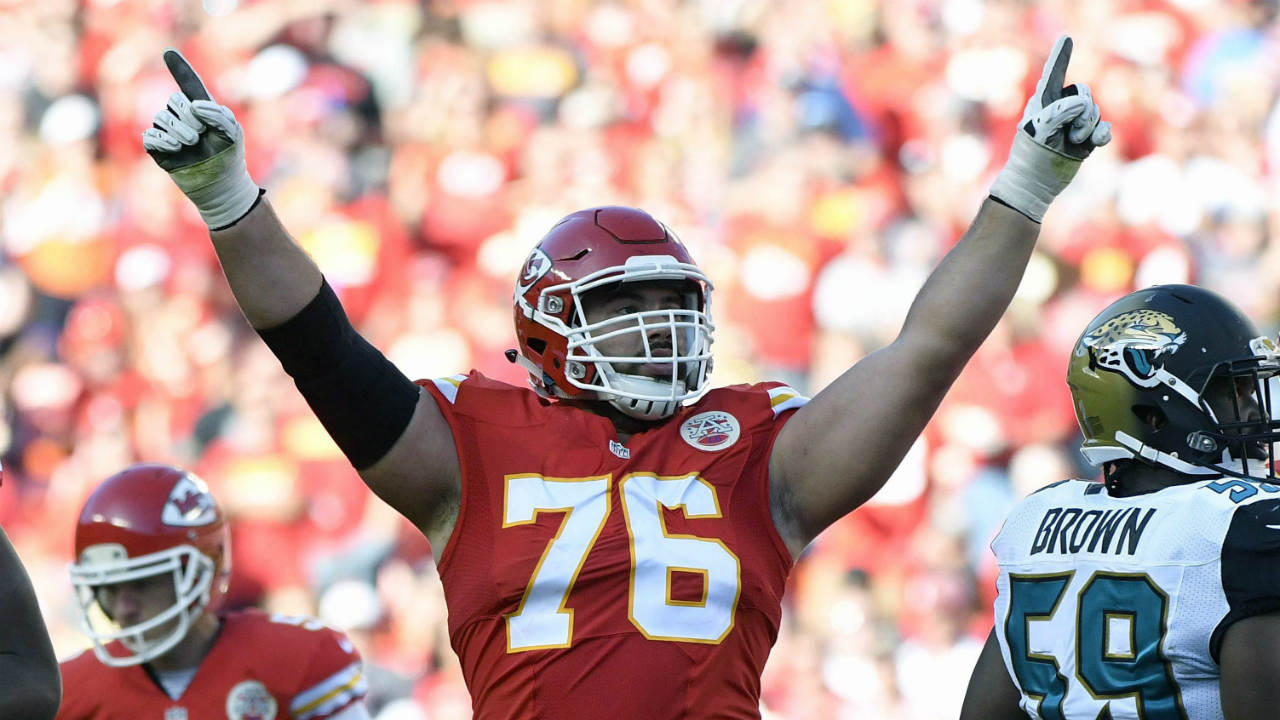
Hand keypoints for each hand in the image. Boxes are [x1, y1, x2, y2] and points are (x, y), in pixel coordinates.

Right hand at [142, 49, 259, 228]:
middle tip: (200, 134)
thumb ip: (220, 114)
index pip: (188, 84)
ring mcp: (169, 132)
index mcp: (202, 109)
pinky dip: (162, 141)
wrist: (221, 186)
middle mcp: (183, 117)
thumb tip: (195, 106)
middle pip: (174, 101)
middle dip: (189, 117)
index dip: (179, 68)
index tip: (167, 53)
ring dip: (178, 131)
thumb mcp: (233, 134)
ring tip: (191, 144)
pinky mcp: (158, 149)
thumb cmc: (230, 158)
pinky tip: (175, 149)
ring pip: (161, 118)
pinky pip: (150, 136)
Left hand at [990, 36, 1110, 221]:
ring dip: (1087, 126)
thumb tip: (1082, 103)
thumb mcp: (1040, 131)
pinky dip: (1102, 134)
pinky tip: (1095, 143)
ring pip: (1096, 110)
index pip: (1054, 73)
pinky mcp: (1086, 138)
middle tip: (1068, 132)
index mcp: (1043, 102)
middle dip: (1082, 110)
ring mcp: (1074, 123)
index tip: (1066, 38)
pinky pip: (1104, 127)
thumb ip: (1059, 111)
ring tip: (1071, 142)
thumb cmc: (1031, 157)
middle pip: (1084, 92)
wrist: (1036, 185)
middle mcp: (1060, 108)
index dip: (1061, 55)